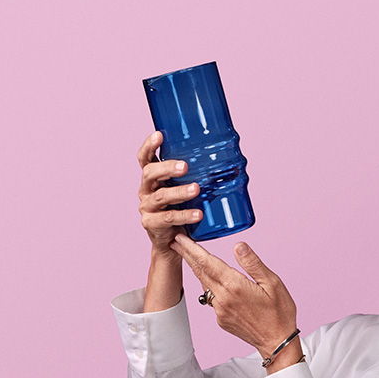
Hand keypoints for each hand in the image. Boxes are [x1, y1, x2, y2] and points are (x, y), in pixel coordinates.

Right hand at [136, 131, 202, 255]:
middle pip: (149, 173)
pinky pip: (168, 218)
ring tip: (196, 189)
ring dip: (179, 192)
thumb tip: (233, 163)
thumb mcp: (187, 191)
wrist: (172, 243)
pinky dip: (184, 215)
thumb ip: (198, 178)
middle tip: (185, 166)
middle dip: (167, 168)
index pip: (145, 158)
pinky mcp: (151, 224)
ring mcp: (147, 208)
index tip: (160, 134)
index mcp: (152, 179)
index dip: (149, 146)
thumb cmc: (182, 210)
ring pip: (160, 197)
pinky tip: (198, 214)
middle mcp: (146, 190)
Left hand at [169, 234, 298, 357]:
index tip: (181, 237)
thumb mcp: (273, 283)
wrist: (277, 343)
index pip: (208, 262)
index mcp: (235, 286)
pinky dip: (207, 285)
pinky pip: (211, 298)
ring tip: (190, 255)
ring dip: (196, 269)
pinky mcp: (221, 319)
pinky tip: (210, 279)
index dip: (192, 248)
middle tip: (176, 240)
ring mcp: (220, 310)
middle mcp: (223, 298)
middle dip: (187, 255)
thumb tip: (238, 245)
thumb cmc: (279, 313)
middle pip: (200, 271)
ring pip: (204, 284)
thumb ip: (253, 264)